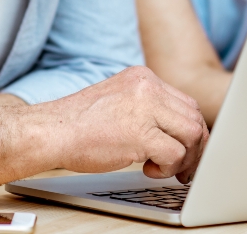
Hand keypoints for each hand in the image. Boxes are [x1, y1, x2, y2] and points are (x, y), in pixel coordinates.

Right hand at [47, 66, 208, 182]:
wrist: (51, 131)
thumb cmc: (78, 124)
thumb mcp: (119, 100)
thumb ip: (146, 107)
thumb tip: (173, 130)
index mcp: (143, 77)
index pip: (185, 102)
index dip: (189, 130)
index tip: (186, 149)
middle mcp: (148, 87)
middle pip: (194, 117)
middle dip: (194, 147)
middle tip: (184, 167)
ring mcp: (145, 108)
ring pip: (192, 134)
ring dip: (184, 158)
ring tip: (164, 168)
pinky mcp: (141, 133)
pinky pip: (175, 153)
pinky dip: (168, 167)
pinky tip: (149, 170)